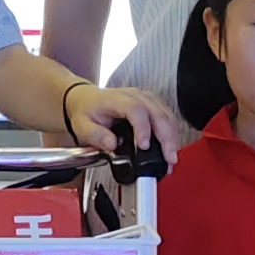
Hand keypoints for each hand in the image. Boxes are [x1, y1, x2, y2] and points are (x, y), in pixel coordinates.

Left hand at [64, 81, 192, 159]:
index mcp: (116, 99)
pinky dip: (171, 133)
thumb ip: (96, 136)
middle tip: (168, 158)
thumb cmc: (86, 112)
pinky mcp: (152, 104)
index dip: (143, 128)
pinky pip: (167, 116)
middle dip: (166, 137)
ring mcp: (145, 98)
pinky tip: (170, 147)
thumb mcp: (83, 126)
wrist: (85, 100)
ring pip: (166, 114)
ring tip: (171, 157)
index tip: (144, 146)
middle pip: (157, 112)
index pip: (135, 110)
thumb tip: (112, 144)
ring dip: (172, 136)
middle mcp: (134, 96)